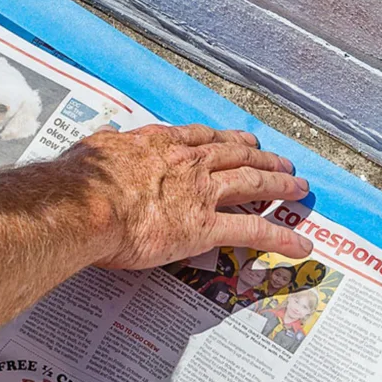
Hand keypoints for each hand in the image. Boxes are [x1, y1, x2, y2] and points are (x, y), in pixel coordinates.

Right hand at [71, 123, 311, 267]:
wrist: (87, 204)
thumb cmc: (82, 181)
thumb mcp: (93, 151)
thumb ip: (105, 149)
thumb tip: (98, 149)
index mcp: (160, 144)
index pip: (202, 138)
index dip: (225, 139)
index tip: (239, 139)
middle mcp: (188, 163)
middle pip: (236, 155)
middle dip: (262, 158)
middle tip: (282, 161)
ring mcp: (201, 194)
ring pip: (252, 184)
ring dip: (279, 184)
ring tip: (299, 187)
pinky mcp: (205, 227)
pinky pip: (252, 231)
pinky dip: (280, 237)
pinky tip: (300, 244)